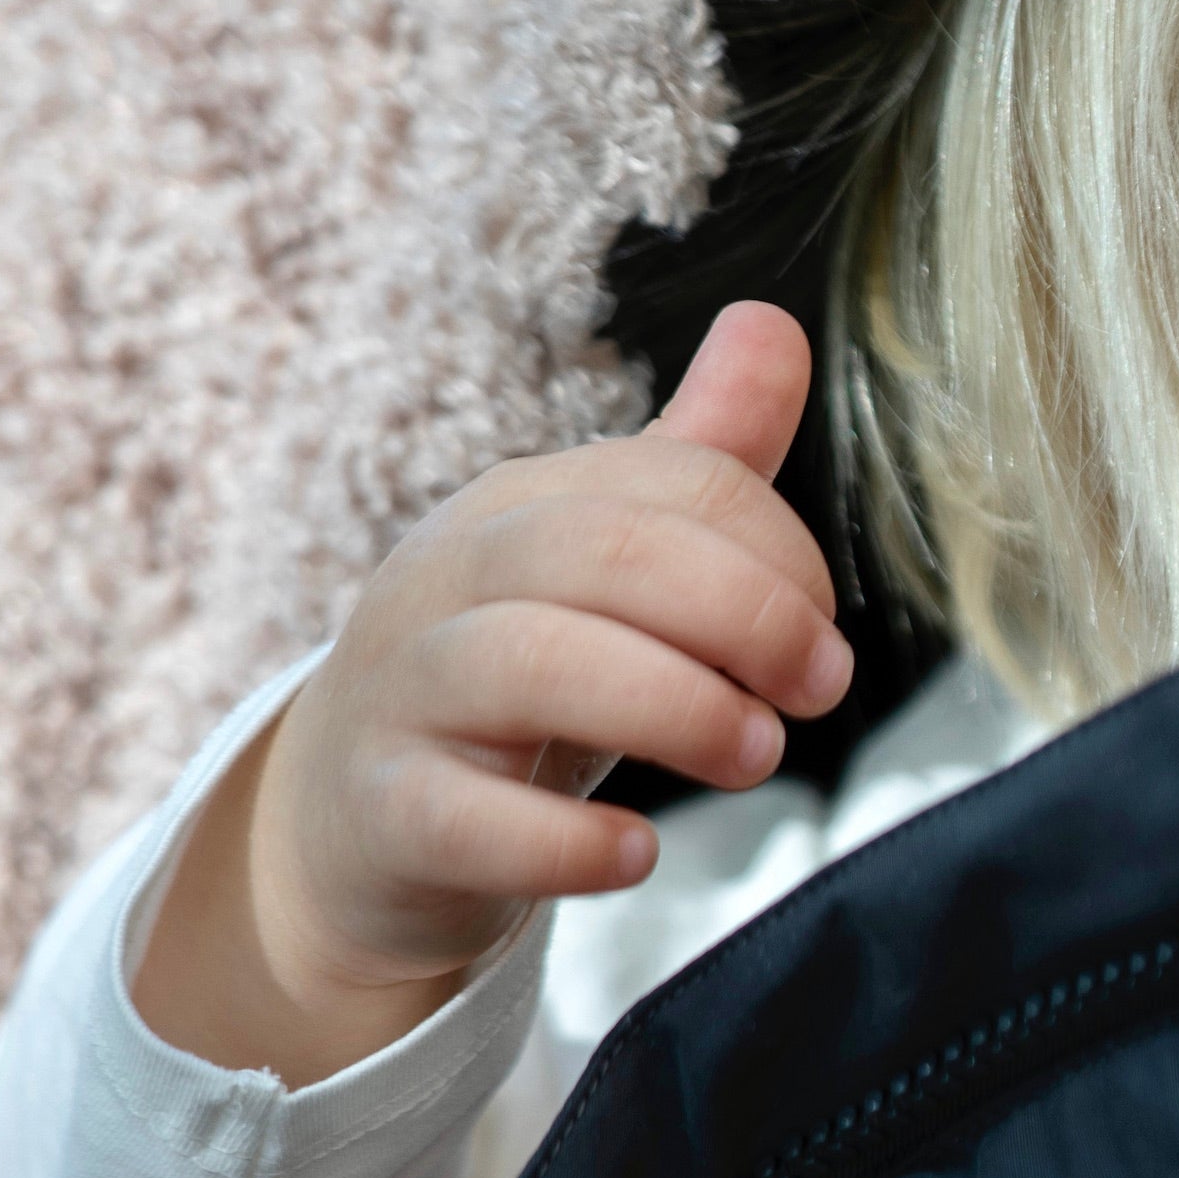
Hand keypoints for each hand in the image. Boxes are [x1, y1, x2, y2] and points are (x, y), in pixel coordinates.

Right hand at [132, 304, 850, 1085]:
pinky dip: (565, 840)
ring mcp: (408, 694)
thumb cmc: (515, 679)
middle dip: (745, 613)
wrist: (354, 824)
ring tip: (756, 756)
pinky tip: (636, 854)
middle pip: (605, 551)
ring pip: (533, 664)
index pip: (671, 483)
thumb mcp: (601, 561)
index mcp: (522, 505)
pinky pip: (466, 818)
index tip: (824, 631)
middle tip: (816, 690)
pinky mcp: (388, 816)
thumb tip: (774, 323)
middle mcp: (454, 578)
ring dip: (677, 708)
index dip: (779, 548)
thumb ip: (696, 458)